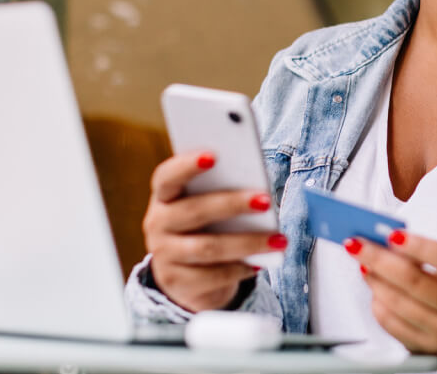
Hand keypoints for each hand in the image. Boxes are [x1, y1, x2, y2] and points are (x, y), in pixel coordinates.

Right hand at [141, 151, 284, 311]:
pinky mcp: (177, 282)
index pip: (167, 177)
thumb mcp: (209, 208)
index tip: (214, 156)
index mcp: (164, 197)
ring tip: (279, 239)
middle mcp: (157, 223)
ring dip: (247, 242)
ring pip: (207, 248)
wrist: (187, 276)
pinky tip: (261, 263)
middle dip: (233, 204)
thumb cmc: (206, 228)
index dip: (186, 165)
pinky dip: (240, 268)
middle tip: (266, 201)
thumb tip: (258, 190)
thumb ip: (223, 193)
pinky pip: (212, 276)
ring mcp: (164, 255)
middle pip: (194, 211)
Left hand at [349, 232, 436, 373]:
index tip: (394, 234)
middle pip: (416, 283)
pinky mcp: (425, 351)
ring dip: (375, 280)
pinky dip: (378, 304)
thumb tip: (395, 240)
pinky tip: (376, 290)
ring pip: (399, 304)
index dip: (422, 247)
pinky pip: (392, 325)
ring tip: (364, 264)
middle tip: (358, 243)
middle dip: (381, 259)